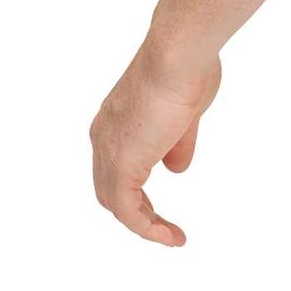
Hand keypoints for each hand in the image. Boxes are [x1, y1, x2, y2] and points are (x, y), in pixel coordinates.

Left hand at [90, 42, 221, 245]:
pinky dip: (147, 228)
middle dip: (138, 210)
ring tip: (172, 237)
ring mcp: (108, 151)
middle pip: (110, 188)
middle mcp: (103, 137)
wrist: (179, 54)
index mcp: (114, 120)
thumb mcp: (186, 112)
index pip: (117, 164)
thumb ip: (178, 142)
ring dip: (144, 224)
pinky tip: (170, 236)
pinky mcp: (121, 165)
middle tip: (163, 225)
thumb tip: (176, 168)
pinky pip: (128, 211)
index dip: (137, 186)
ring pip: (116, 203)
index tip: (161, 198)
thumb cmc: (188, 68)